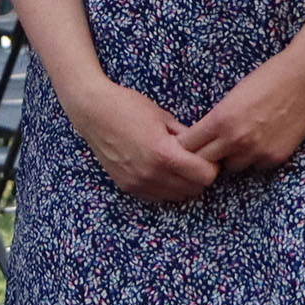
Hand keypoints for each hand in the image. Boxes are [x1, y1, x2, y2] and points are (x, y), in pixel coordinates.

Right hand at [62, 76, 217, 201]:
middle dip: (199, 176)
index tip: (208, 157)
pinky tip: (161, 170)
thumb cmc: (128, 107)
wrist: (93, 112)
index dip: (212, 166)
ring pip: (176, 196)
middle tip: (195, 161)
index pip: (205, 176)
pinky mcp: (127, 186)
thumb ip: (186, 137)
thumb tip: (204, 149)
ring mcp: (138, 182)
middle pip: (193, 190)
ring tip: (177, 166)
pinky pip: (157, 196)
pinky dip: (165, 187)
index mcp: (164, 154)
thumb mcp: (164, 117)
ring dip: (183, 184)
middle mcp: (152, 174)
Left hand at [179, 45, 304, 177]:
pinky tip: (262, 141)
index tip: (186, 145)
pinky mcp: (275, 158)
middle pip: (204, 162)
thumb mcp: (232, 96)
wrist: (304, 79)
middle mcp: (236, 140)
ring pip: (231, 167)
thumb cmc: (266, 79)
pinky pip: (256, 166)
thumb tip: (202, 137)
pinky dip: (255, 157)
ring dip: (231, 158)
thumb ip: (216, 120)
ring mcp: (257, 152)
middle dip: (203, 157)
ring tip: (240, 142)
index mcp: (220, 120)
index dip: (185, 146)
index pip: (187, 146)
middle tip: (207, 150)